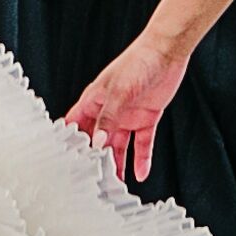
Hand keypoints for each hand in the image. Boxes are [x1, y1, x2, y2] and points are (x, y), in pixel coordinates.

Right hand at [69, 30, 189, 183]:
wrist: (167, 52)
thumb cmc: (138, 62)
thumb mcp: (120, 92)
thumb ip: (108, 119)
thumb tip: (97, 142)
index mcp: (95, 99)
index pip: (76, 124)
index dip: (71, 141)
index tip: (68, 161)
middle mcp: (109, 110)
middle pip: (98, 139)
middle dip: (96, 158)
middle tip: (94, 179)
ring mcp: (128, 115)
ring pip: (119, 145)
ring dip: (118, 163)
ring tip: (116, 183)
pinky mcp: (147, 118)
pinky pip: (142, 143)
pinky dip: (142, 158)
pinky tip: (141, 173)